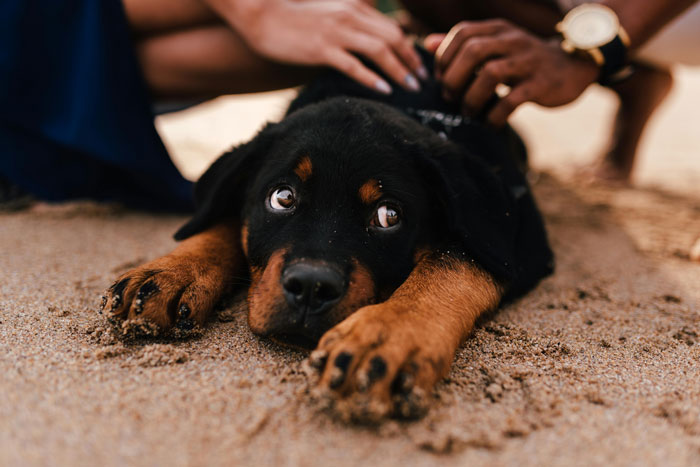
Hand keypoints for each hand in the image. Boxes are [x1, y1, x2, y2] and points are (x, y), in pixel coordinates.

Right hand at [206, 0, 426, 93]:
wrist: (261, 15)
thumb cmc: (292, 19)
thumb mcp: (328, 14)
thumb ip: (350, 25)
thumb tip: (367, 46)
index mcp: (353, 7)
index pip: (391, 28)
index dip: (409, 48)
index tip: (419, 66)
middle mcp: (349, 16)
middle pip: (392, 37)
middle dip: (411, 60)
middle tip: (422, 80)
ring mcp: (336, 32)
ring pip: (379, 51)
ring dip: (399, 70)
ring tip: (411, 87)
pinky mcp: (321, 49)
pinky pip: (353, 65)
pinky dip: (372, 78)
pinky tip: (385, 90)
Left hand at [425, 19, 599, 125]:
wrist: (574, 67)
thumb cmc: (524, 60)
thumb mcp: (495, 46)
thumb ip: (463, 45)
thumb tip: (427, 44)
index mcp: (498, 29)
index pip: (463, 33)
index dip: (445, 56)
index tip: (441, 78)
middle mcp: (512, 40)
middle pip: (473, 51)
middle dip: (454, 78)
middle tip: (450, 98)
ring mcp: (528, 61)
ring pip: (491, 73)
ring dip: (472, 97)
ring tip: (467, 112)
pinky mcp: (542, 83)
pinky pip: (512, 99)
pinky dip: (495, 115)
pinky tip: (490, 124)